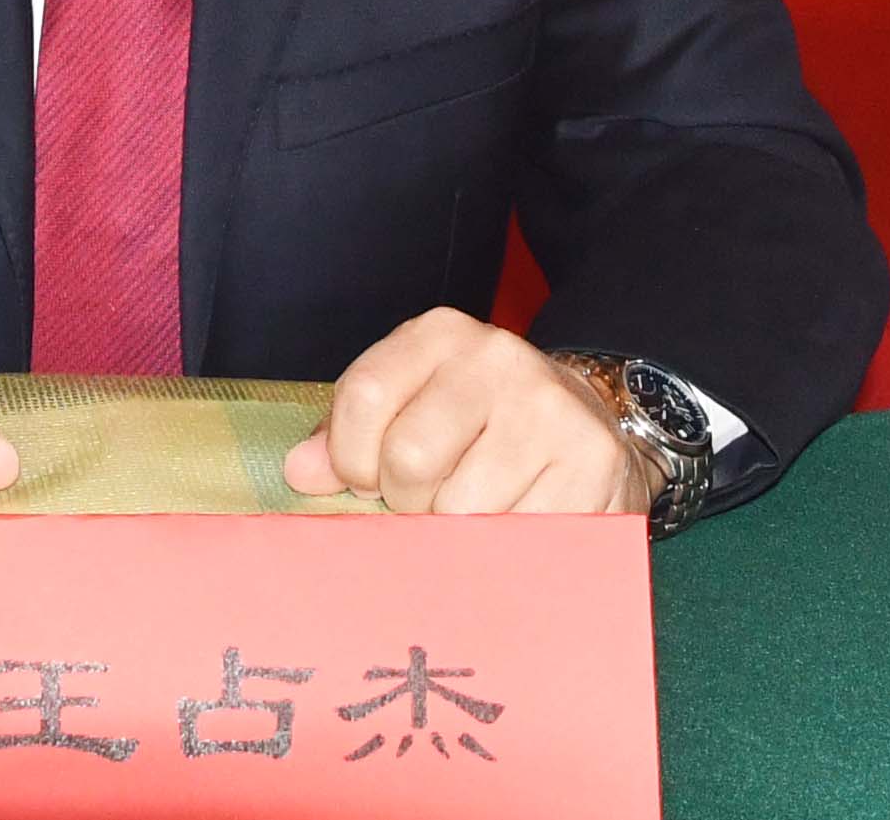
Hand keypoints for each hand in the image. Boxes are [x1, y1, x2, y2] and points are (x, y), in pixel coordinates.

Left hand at [281, 308, 665, 514]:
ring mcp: (547, 409)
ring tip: (474, 513)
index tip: (366, 480)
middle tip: (427, 503)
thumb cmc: (479, 423)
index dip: (350, 459)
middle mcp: (496, 358)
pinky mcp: (589, 462)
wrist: (591, 421)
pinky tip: (513, 529)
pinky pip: (514, 540)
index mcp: (439, 335)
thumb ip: (348, 435)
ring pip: (460, 510)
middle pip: (409, 459)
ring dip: (455, 535)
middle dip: (407, 503)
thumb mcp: (411, 404)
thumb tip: (298, 473)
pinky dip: (502, 553)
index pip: (363, 396)